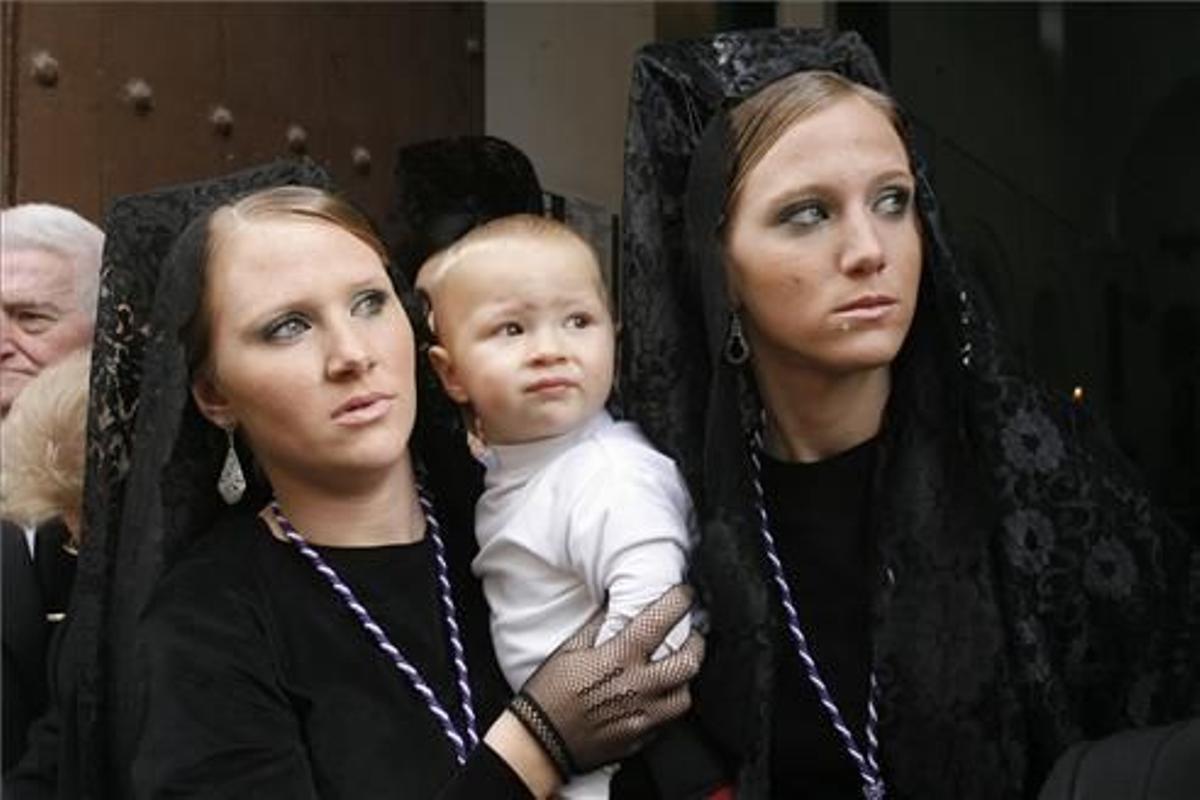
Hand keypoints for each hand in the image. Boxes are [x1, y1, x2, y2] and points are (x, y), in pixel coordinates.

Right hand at [507, 584, 703, 776]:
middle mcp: (638, 685)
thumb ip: (599, 626)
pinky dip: (669, 703)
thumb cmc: (549, 695)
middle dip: (695, 642)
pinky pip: (670, 719)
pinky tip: (658, 695)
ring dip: (685, 677)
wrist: (540, 741)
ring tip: (676, 668)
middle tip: (689, 634)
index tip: (683, 595)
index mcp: (619, 657)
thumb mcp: (570, 649)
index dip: (679, 601)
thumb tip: (615, 608)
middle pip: (689, 660)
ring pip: (686, 693)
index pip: (662, 620)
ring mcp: (643, 715)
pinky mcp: (641, 737)